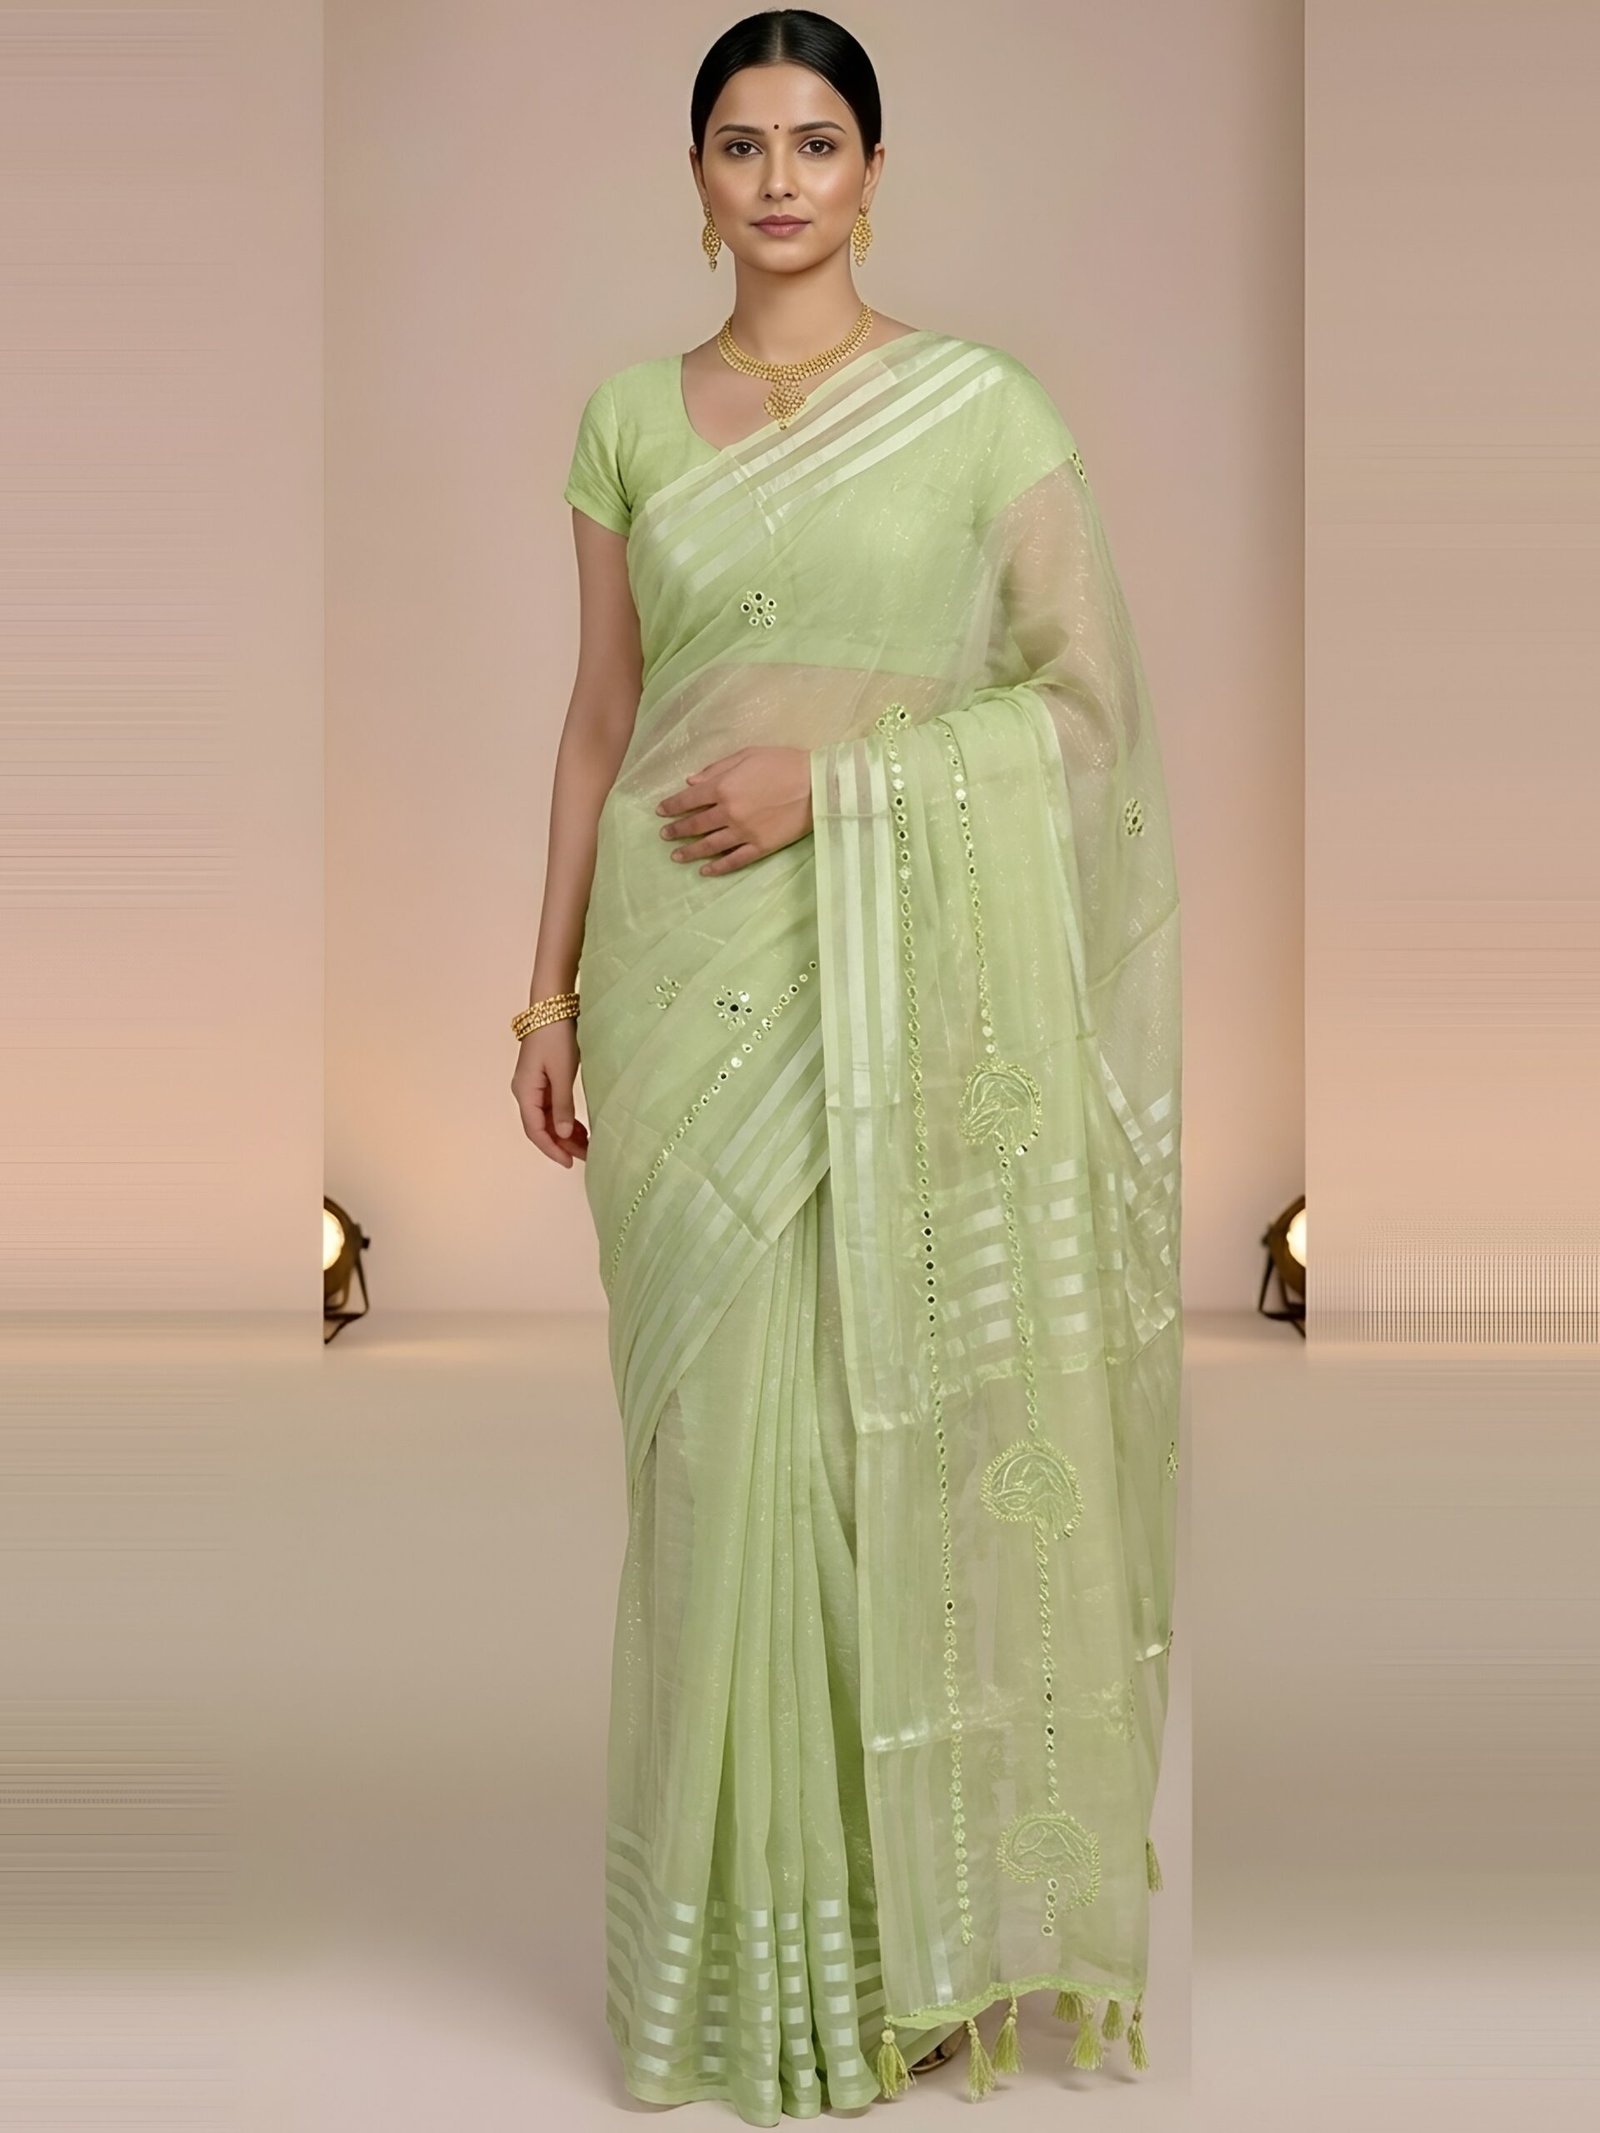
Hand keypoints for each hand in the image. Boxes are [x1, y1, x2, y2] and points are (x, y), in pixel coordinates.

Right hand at [512, 1018, 587, 1166]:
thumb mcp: (562, 1073)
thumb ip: (562, 1105)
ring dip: (564, 1132)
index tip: (570, 1163)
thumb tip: (563, 1134)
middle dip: (562, 1144)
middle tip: (585, 1157)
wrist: (552, 1006)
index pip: (535, 1131)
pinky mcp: (543, 1077)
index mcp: (525, 1091)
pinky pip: (551, 1106)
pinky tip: (579, 1127)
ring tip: (586, 1144)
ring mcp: (533, 1084)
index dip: (552, 1149)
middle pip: (541, 1126)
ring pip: (547, 1118)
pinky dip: (564, 1118)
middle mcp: (525, 1091)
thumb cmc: (556, 1036)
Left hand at [656, 746, 813, 874]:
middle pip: (695, 825)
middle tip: (664, 836)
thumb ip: (716, 768)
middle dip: (677, 830)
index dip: (672, 806)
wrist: (818, 784)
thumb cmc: (784, 763)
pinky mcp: (760, 847)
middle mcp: (728, 812)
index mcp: (723, 787)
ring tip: (676, 856)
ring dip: (690, 851)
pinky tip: (706, 871)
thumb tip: (690, 781)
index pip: (688, 800)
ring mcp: (744, 832)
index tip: (660, 812)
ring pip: (710, 845)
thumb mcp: (747, 755)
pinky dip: (718, 867)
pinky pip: (734, 860)